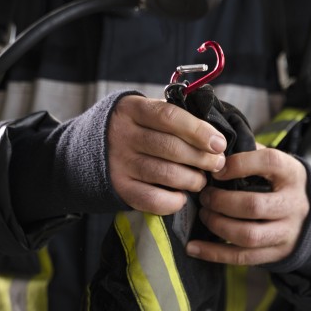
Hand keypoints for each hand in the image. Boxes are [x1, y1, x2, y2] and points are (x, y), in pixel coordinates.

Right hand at [108, 95, 226, 214]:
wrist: (91, 150)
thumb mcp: (145, 112)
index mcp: (132, 109)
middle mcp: (123, 135)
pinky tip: (182, 196)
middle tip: (217, 164)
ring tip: (201, 180)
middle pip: (171, 148)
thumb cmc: (134, 129)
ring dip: (193, 180)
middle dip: (202, 158)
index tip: (219, 144)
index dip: (199, 130)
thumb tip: (214, 137)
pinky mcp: (120, 188)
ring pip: (166, 174)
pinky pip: (153, 199)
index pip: (170, 116)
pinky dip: (174, 201)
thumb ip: (175, 118)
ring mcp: (119, 163)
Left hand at [186, 146, 309, 264]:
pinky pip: (242, 257)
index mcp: (292, 174)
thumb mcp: (273, 165)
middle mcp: (294, 204)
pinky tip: (194, 247)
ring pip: (248, 235)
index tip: (216, 170)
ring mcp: (287, 232)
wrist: (308, 217)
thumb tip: (212, 152)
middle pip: (254, 205)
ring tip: (204, 215)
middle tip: (205, 196)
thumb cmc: (278, 183)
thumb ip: (248, 154)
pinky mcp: (277, 253)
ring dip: (218, 226)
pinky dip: (214, 253)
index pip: (269, 162)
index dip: (240, 164)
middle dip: (222, 202)